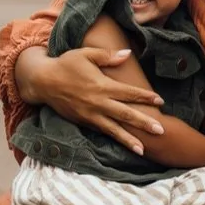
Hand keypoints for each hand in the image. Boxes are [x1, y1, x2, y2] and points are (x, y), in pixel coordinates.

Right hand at [29, 48, 164, 154]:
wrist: (42, 82)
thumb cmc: (65, 64)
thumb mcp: (85, 54)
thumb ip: (108, 56)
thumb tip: (128, 54)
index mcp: (102, 85)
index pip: (129, 93)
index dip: (145, 97)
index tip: (160, 101)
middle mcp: (98, 103)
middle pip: (126, 115)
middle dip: (144, 123)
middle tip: (161, 130)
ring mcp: (90, 115)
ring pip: (114, 129)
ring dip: (129, 140)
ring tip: (143, 150)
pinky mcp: (84, 122)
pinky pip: (102, 132)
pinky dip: (114, 140)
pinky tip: (124, 146)